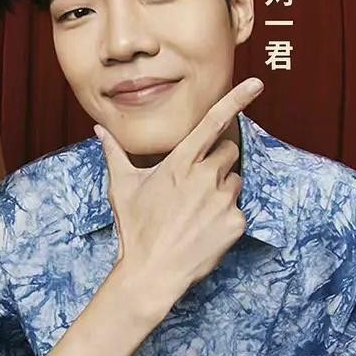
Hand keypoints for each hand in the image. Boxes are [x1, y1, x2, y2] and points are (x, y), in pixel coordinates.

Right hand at [98, 78, 263, 316]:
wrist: (152, 271)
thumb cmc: (136, 227)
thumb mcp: (123, 187)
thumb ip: (115, 153)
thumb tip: (99, 130)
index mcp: (180, 162)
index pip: (213, 122)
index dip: (236, 99)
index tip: (256, 84)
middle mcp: (205, 176)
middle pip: (229, 151)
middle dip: (218, 161)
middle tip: (197, 183)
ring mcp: (223, 200)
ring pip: (235, 181)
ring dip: (222, 190)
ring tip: (197, 211)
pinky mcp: (236, 223)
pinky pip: (238, 210)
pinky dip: (226, 218)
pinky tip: (204, 230)